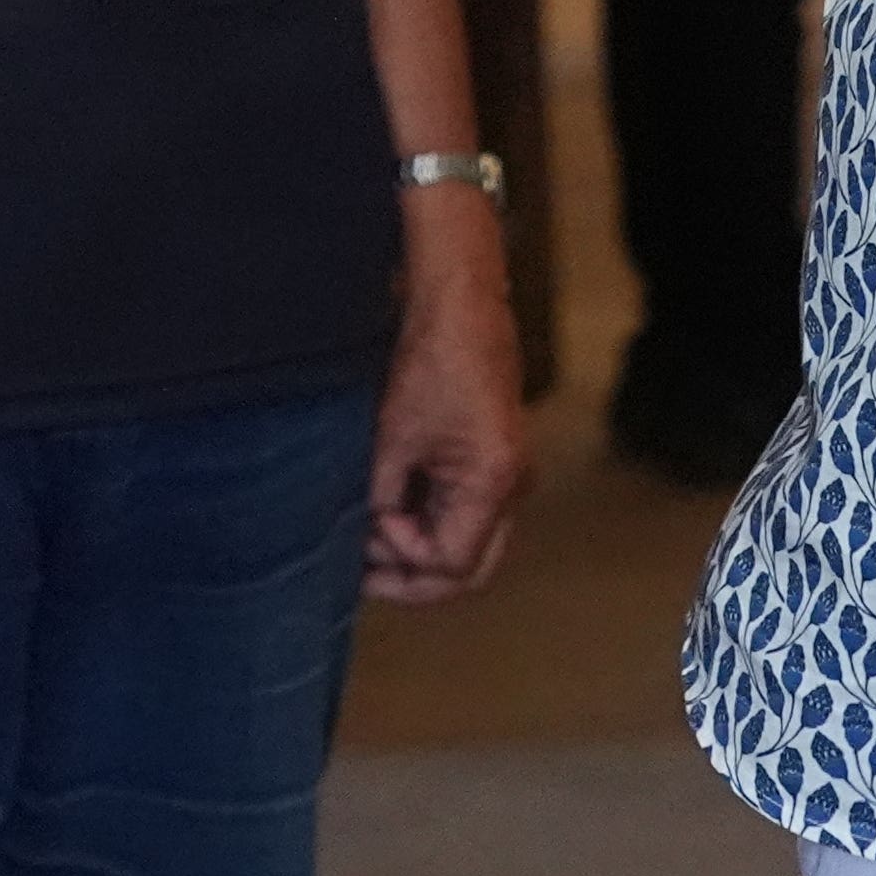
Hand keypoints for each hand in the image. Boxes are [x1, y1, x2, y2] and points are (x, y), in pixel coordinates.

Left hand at [365, 202, 530, 602]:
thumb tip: (368, 538)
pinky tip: (387, 510)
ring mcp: (504, 473)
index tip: (367, 533)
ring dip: (417, 546)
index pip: (451, 564)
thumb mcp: (392, 436)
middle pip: (468, 566)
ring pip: (466, 541)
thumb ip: (381, 497)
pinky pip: (463, 510)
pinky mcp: (491, 457)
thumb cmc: (432, 357)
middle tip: (364, 573)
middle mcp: (510, 486)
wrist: (460, 300)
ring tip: (368, 536)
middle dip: (414, 575)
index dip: (403, 560)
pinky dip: (426, 518)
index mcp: (492, 483)